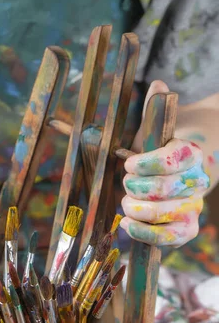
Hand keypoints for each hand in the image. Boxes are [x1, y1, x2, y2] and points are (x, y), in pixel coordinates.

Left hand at [120, 81, 209, 246]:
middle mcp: (197, 181)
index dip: (144, 163)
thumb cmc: (162, 150)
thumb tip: (157, 83)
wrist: (183, 173)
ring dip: (137, 210)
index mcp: (192, 153)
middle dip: (135, 187)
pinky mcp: (186, 229)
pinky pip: (170, 238)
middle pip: (164, 189)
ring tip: (126, 203)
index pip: (171, 159)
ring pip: (165, 214)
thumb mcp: (157, 130)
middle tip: (125, 183)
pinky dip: (144, 233)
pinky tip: (127, 224)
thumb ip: (153, 111)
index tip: (128, 163)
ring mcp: (193, 207)